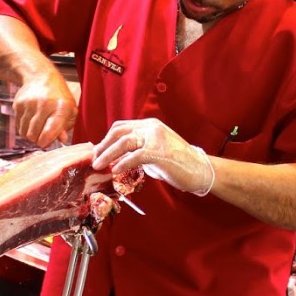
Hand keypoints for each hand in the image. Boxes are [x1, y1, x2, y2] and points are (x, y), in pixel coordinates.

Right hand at [13, 70, 76, 146]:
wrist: (40, 77)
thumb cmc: (58, 97)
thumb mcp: (69, 110)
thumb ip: (66, 126)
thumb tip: (61, 139)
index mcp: (61, 106)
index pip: (49, 131)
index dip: (46, 141)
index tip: (46, 143)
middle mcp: (44, 104)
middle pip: (34, 135)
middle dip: (38, 140)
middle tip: (43, 136)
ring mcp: (29, 104)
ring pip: (24, 133)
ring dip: (31, 135)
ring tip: (38, 127)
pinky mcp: (18, 104)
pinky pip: (18, 126)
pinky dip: (25, 128)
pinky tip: (31, 120)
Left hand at [92, 118, 214, 195]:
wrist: (200, 169)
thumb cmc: (178, 163)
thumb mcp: (154, 151)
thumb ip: (137, 151)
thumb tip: (117, 159)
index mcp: (150, 125)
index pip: (121, 127)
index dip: (106, 139)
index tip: (98, 151)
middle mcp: (151, 127)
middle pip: (119, 132)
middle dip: (103, 145)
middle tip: (94, 159)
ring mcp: (156, 138)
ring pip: (124, 142)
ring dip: (108, 154)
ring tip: (99, 165)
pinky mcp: (160, 152)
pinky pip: (135, 156)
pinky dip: (123, 163)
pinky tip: (116, 170)